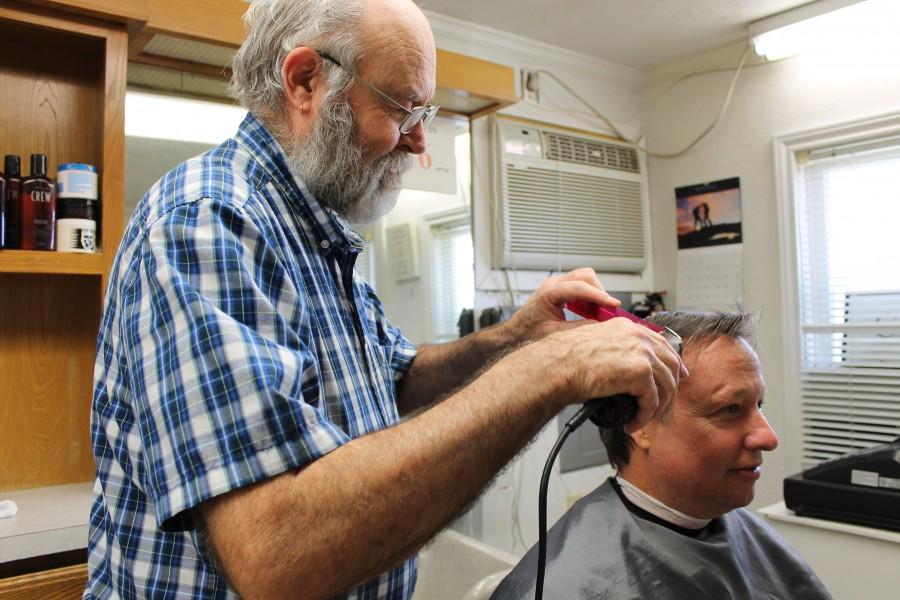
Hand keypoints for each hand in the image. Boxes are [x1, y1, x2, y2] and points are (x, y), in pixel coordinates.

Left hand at [504, 268, 619, 343]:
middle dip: (599, 292)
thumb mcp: (556, 334)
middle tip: (608, 310)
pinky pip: (581, 284)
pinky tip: (590, 310)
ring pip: (585, 277)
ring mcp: (556, 284)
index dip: (599, 296)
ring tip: (599, 311)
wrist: (515, 332)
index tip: (613, 304)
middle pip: (585, 276)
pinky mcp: (560, 288)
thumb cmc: (528, 333)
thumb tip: (601, 326)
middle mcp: (552, 284)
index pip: (579, 288)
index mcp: (548, 293)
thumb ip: (579, 329)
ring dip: (596, 292)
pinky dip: (590, 294)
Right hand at [545, 318, 683, 430]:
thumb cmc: (565, 360)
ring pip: (666, 385)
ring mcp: (641, 353)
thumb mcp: (595, 346)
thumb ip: (614, 350)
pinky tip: (632, 423)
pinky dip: (644, 416)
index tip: (678, 376)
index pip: (661, 344)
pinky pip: (652, 401)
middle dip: (671, 387)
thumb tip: (624, 368)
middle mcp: (638, 336)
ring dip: (656, 407)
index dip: (673, 363)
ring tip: (642, 418)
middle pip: (671, 364)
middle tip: (663, 404)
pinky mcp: (640, 372)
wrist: (556, 367)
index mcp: (627, 327)